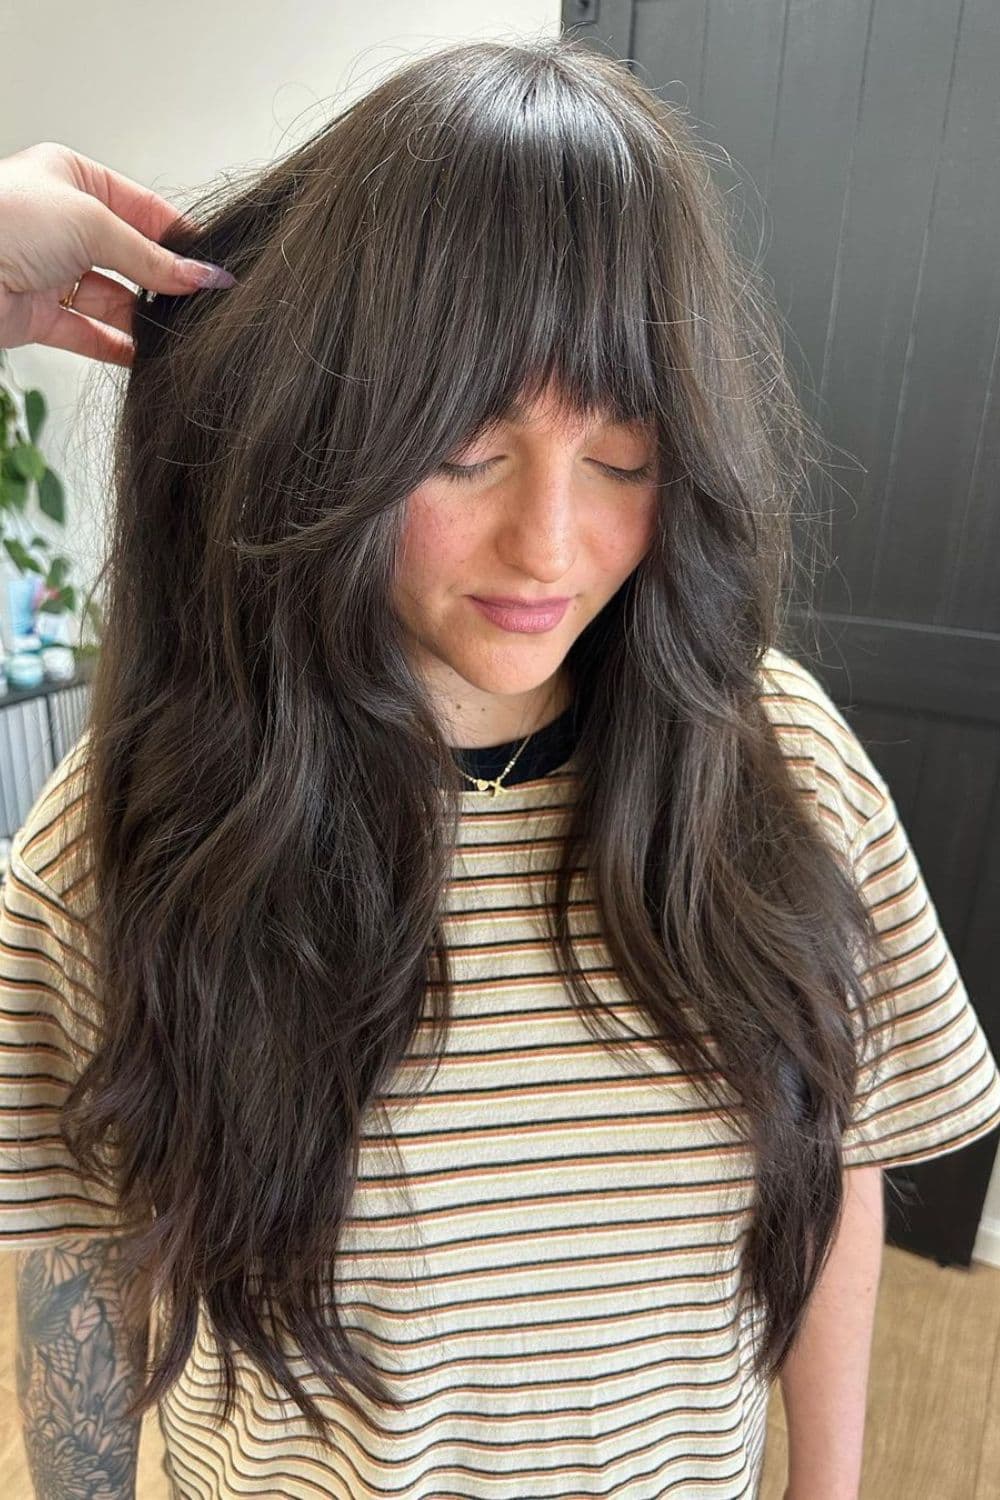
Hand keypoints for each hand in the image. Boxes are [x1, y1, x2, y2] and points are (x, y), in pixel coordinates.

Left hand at [0, 140, 233, 366]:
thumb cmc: (5, 221)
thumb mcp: (92, 223)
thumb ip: (151, 257)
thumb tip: (202, 277)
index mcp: (72, 179)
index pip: (142, 208)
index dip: (180, 237)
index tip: (215, 266)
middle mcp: (62, 224)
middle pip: (130, 256)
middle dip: (165, 280)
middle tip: (204, 303)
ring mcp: (50, 271)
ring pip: (112, 298)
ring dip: (145, 317)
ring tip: (182, 331)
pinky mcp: (39, 315)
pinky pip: (89, 334)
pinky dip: (119, 346)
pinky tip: (149, 355)